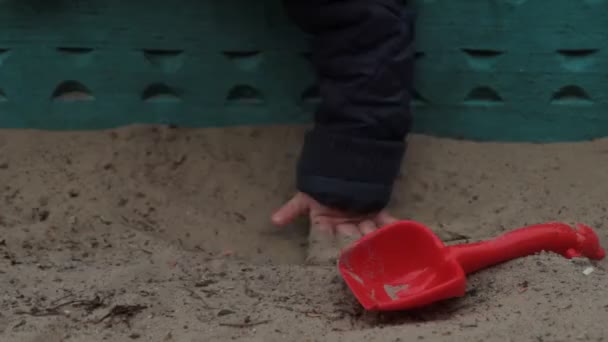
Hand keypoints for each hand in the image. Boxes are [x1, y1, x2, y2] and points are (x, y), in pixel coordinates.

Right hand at [272, 192, 397, 263]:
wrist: (338, 164)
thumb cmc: (320, 183)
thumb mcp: (305, 196)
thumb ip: (292, 209)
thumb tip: (273, 220)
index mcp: (327, 224)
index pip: (330, 238)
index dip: (336, 245)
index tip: (342, 253)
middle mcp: (344, 225)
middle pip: (352, 237)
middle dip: (358, 242)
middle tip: (365, 248)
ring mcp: (361, 219)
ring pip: (369, 230)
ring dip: (376, 236)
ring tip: (382, 241)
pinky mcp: (375, 210)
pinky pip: (385, 219)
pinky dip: (392, 224)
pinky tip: (400, 227)